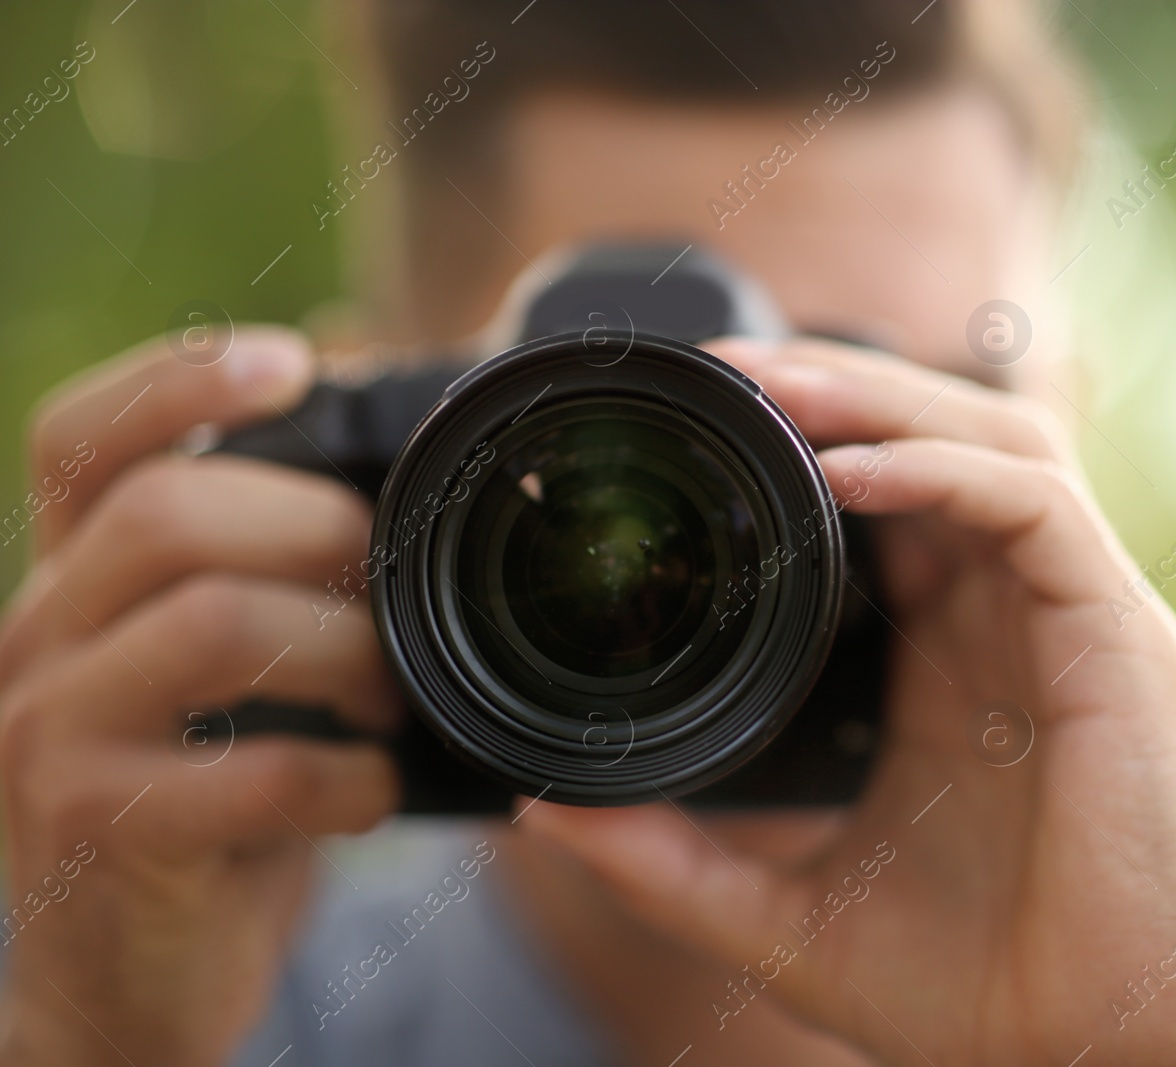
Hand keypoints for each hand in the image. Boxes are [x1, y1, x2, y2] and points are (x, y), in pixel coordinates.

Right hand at [0, 330, 400, 1066]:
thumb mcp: (221, 671)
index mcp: (73, 582)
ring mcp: (51, 738)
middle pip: (163, 514)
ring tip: (392, 693)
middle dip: (313, 526)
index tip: (293, 361)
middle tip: (387, 577)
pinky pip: (250, 777)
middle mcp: (35, 639)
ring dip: (344, 649)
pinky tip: (376, 792)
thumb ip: (261, 559)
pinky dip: (347, 778)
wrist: (129, 973)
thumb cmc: (205, 794)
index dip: (178, 380)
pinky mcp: (100, 835)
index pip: (82, 438)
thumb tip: (361, 389)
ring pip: (210, 627)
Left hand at [516, 339, 1175, 1066]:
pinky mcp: (1123, 641)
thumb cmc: (975, 994)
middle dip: (835, 391)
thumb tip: (551, 810)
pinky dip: (944, 473)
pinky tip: (851, 476)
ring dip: (885, 401)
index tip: (701, 427)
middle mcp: (1016, 622)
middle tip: (724, 373)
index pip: (886, 506)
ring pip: (993, 442)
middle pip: (938, 441)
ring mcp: (1075, 621)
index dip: (807, 447)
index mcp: (949, 667)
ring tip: (776, 388)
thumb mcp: (788, 914)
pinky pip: (1036, 510)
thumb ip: (675, 861)